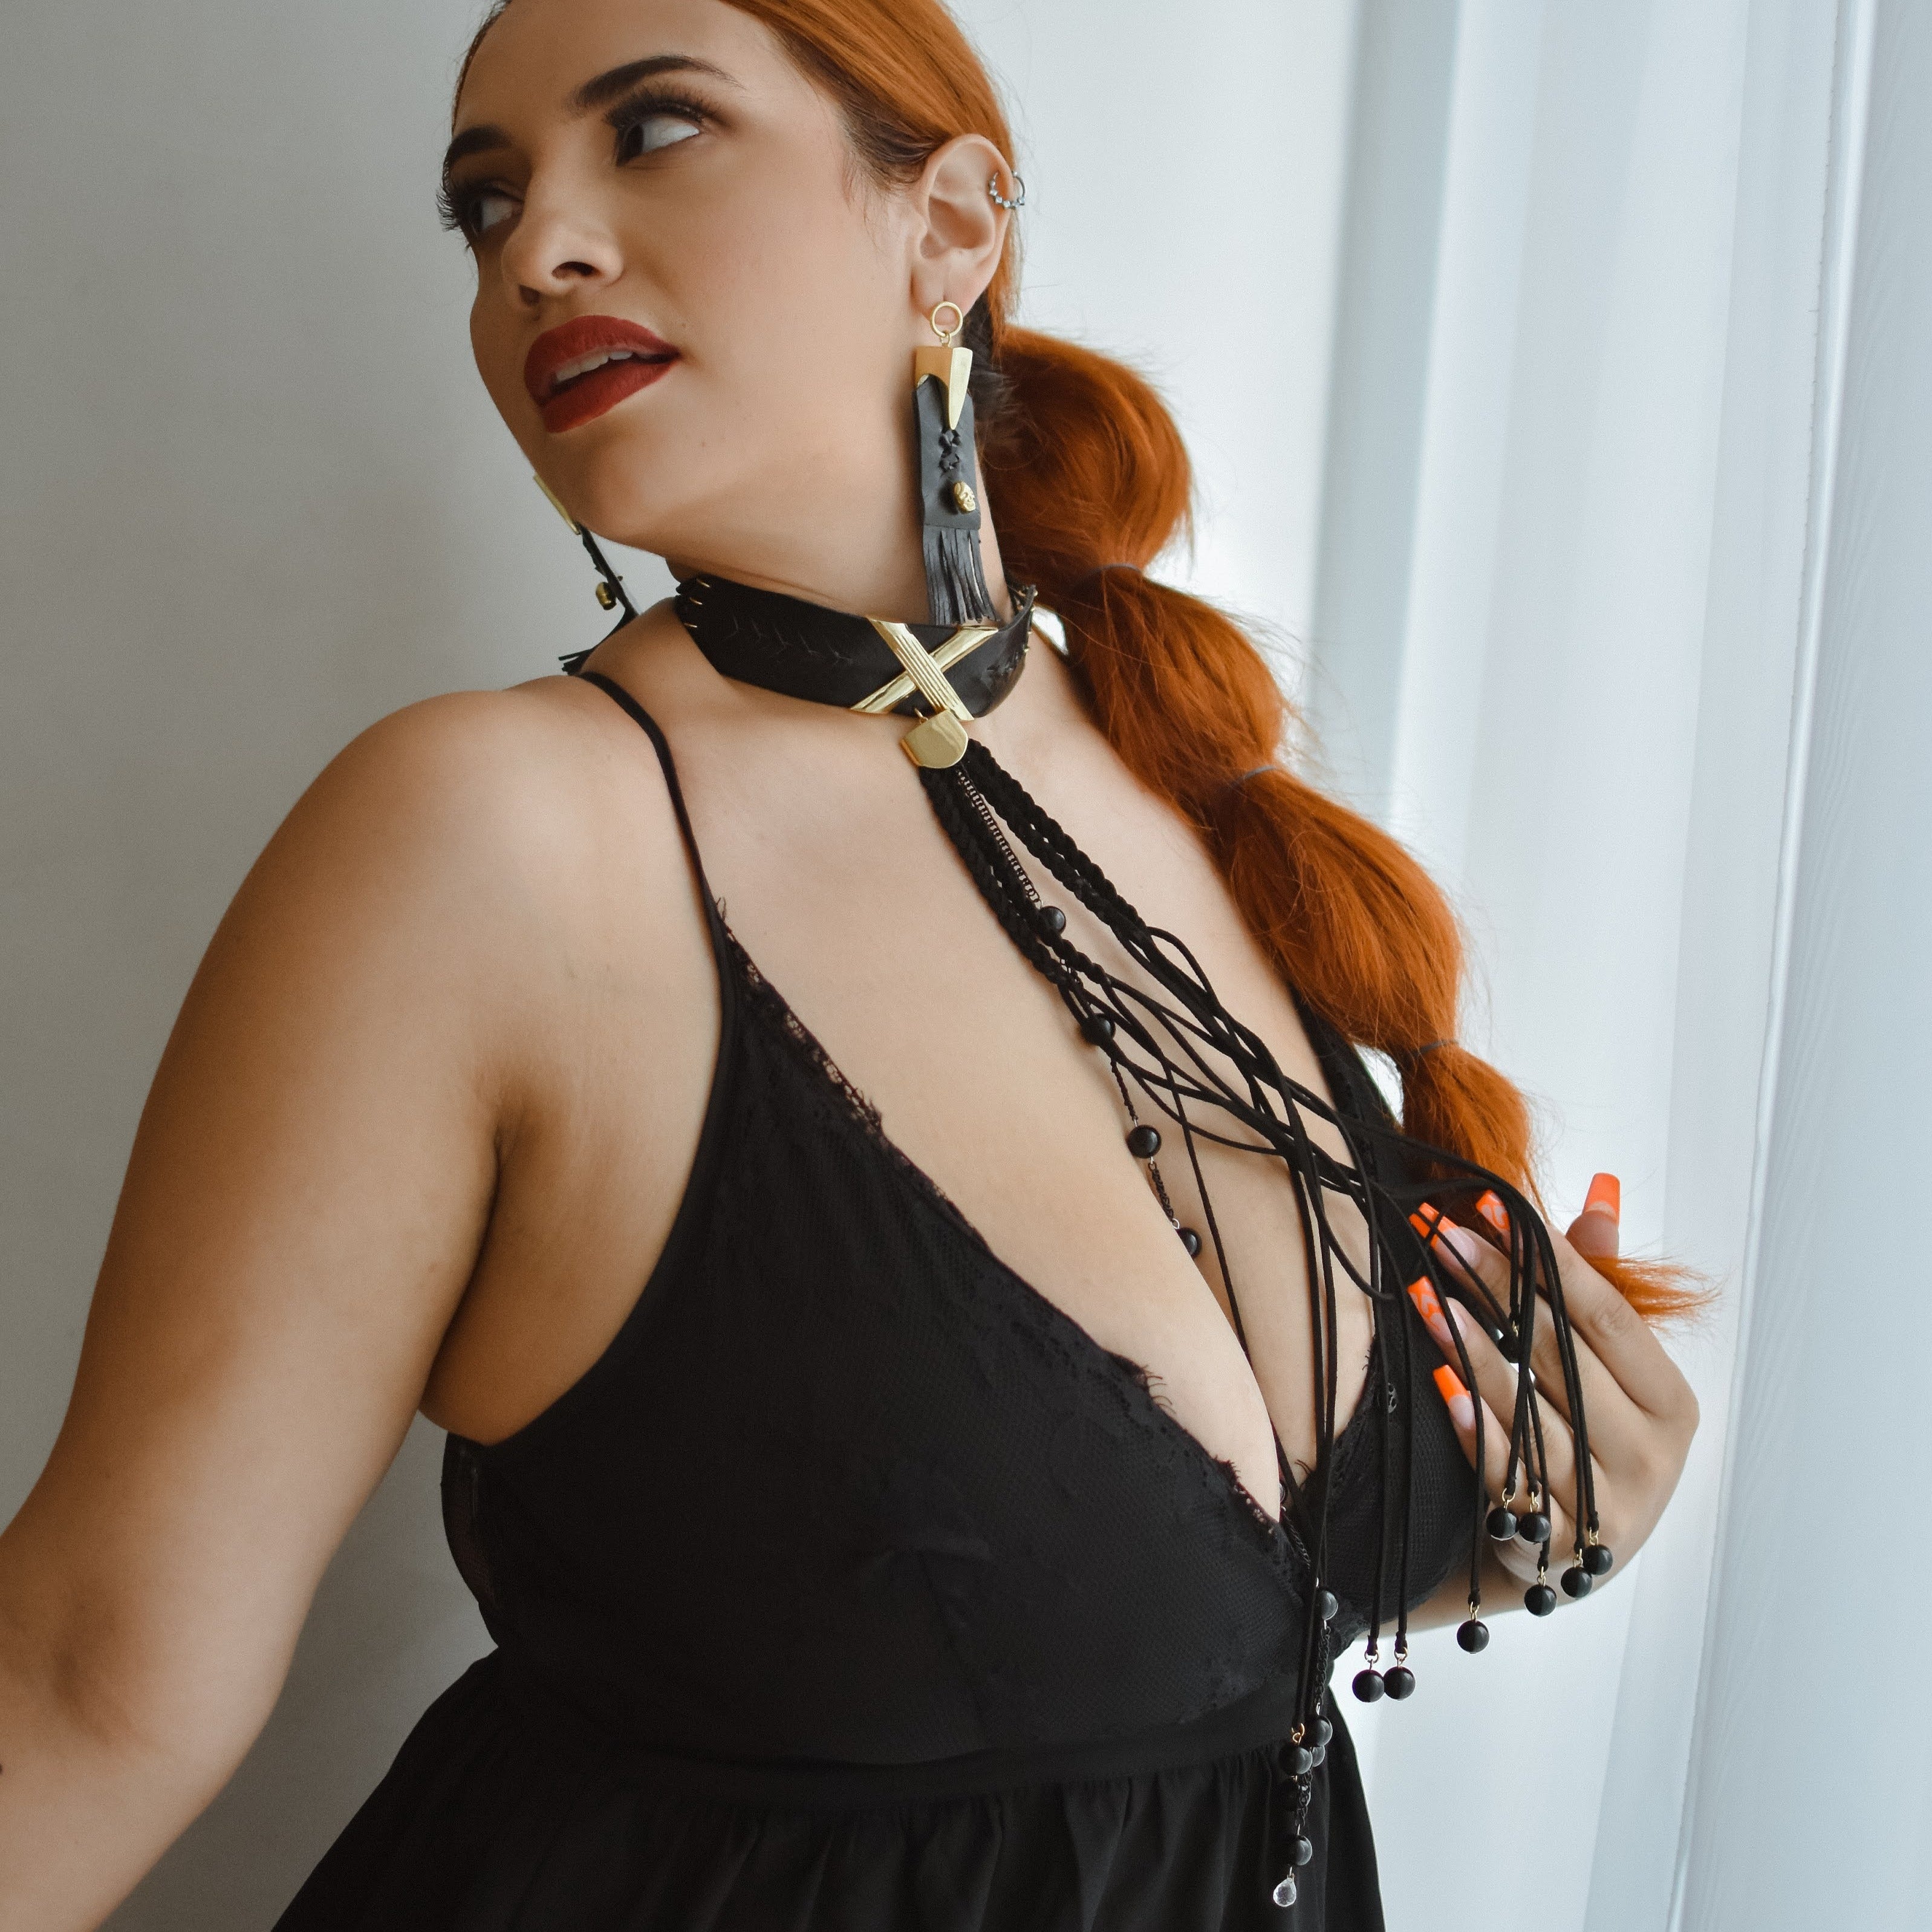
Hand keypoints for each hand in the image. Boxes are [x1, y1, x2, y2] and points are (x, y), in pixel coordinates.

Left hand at [1409, 1177, 1698, 1591]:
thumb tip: (1601, 1190)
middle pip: (1565, 1356)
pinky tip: (1441, 1385)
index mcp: (1672, 1403)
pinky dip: (1475, 1429)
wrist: (1551, 1555)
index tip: (1490, 1205)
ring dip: (1472, 1351)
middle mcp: (1654, 1458)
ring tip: (1424, 1296)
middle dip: (1496, 1287)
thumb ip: (1601, 1283)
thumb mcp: (1600, 1368)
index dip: (1550, 1258)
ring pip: (1533, 1415)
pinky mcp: (1558, 1550)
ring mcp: (1609, 1511)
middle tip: (1437, 1234)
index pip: (1609, 1315)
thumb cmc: (1577, 1438)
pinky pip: (1510, 1478)